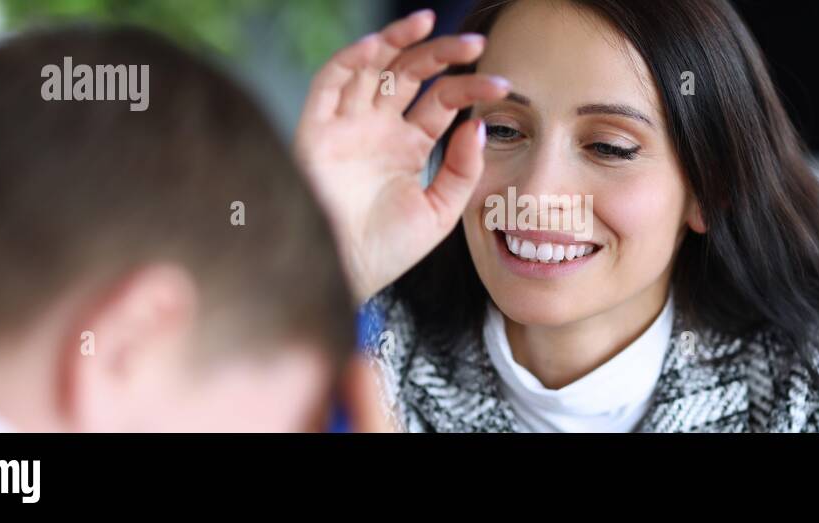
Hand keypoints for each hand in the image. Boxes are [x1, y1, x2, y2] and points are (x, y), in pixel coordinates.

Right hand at [295, 9, 509, 303]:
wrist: (346, 275)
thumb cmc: (388, 250)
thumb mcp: (440, 211)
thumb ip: (462, 168)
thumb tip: (479, 124)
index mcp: (407, 146)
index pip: (441, 101)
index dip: (470, 88)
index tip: (502, 87)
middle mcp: (377, 129)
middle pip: (409, 75)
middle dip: (440, 54)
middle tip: (475, 44)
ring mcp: (347, 126)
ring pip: (370, 67)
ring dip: (395, 41)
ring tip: (425, 21)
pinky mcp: (316, 129)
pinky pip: (330, 82)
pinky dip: (352, 59)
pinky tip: (379, 45)